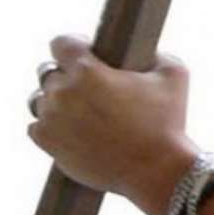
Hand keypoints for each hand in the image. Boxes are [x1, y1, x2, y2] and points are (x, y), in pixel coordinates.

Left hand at [26, 33, 198, 199]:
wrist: (156, 171)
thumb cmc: (168, 123)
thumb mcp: (176, 76)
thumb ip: (159, 54)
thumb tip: (150, 53)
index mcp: (88, 71)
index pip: (62, 43)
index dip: (75, 44)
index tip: (87, 52)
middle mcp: (63, 91)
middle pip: (50, 72)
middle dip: (69, 77)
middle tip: (92, 90)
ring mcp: (51, 118)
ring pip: (41, 99)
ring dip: (58, 102)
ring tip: (81, 112)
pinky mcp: (47, 143)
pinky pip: (37, 126)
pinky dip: (52, 127)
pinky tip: (73, 131)